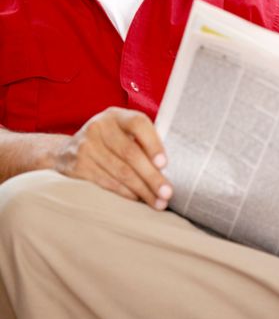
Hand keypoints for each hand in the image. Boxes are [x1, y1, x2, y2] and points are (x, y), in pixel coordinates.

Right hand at [53, 107, 171, 209]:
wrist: (66, 151)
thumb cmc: (109, 142)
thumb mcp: (121, 132)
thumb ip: (142, 140)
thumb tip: (174, 165)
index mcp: (115, 115)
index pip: (138, 123)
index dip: (152, 143)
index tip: (165, 164)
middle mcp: (99, 127)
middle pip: (130, 153)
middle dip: (152, 176)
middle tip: (168, 193)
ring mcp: (86, 146)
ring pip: (120, 172)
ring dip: (142, 190)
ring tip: (159, 202)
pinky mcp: (77, 166)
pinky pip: (106, 183)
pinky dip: (125, 194)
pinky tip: (138, 200)